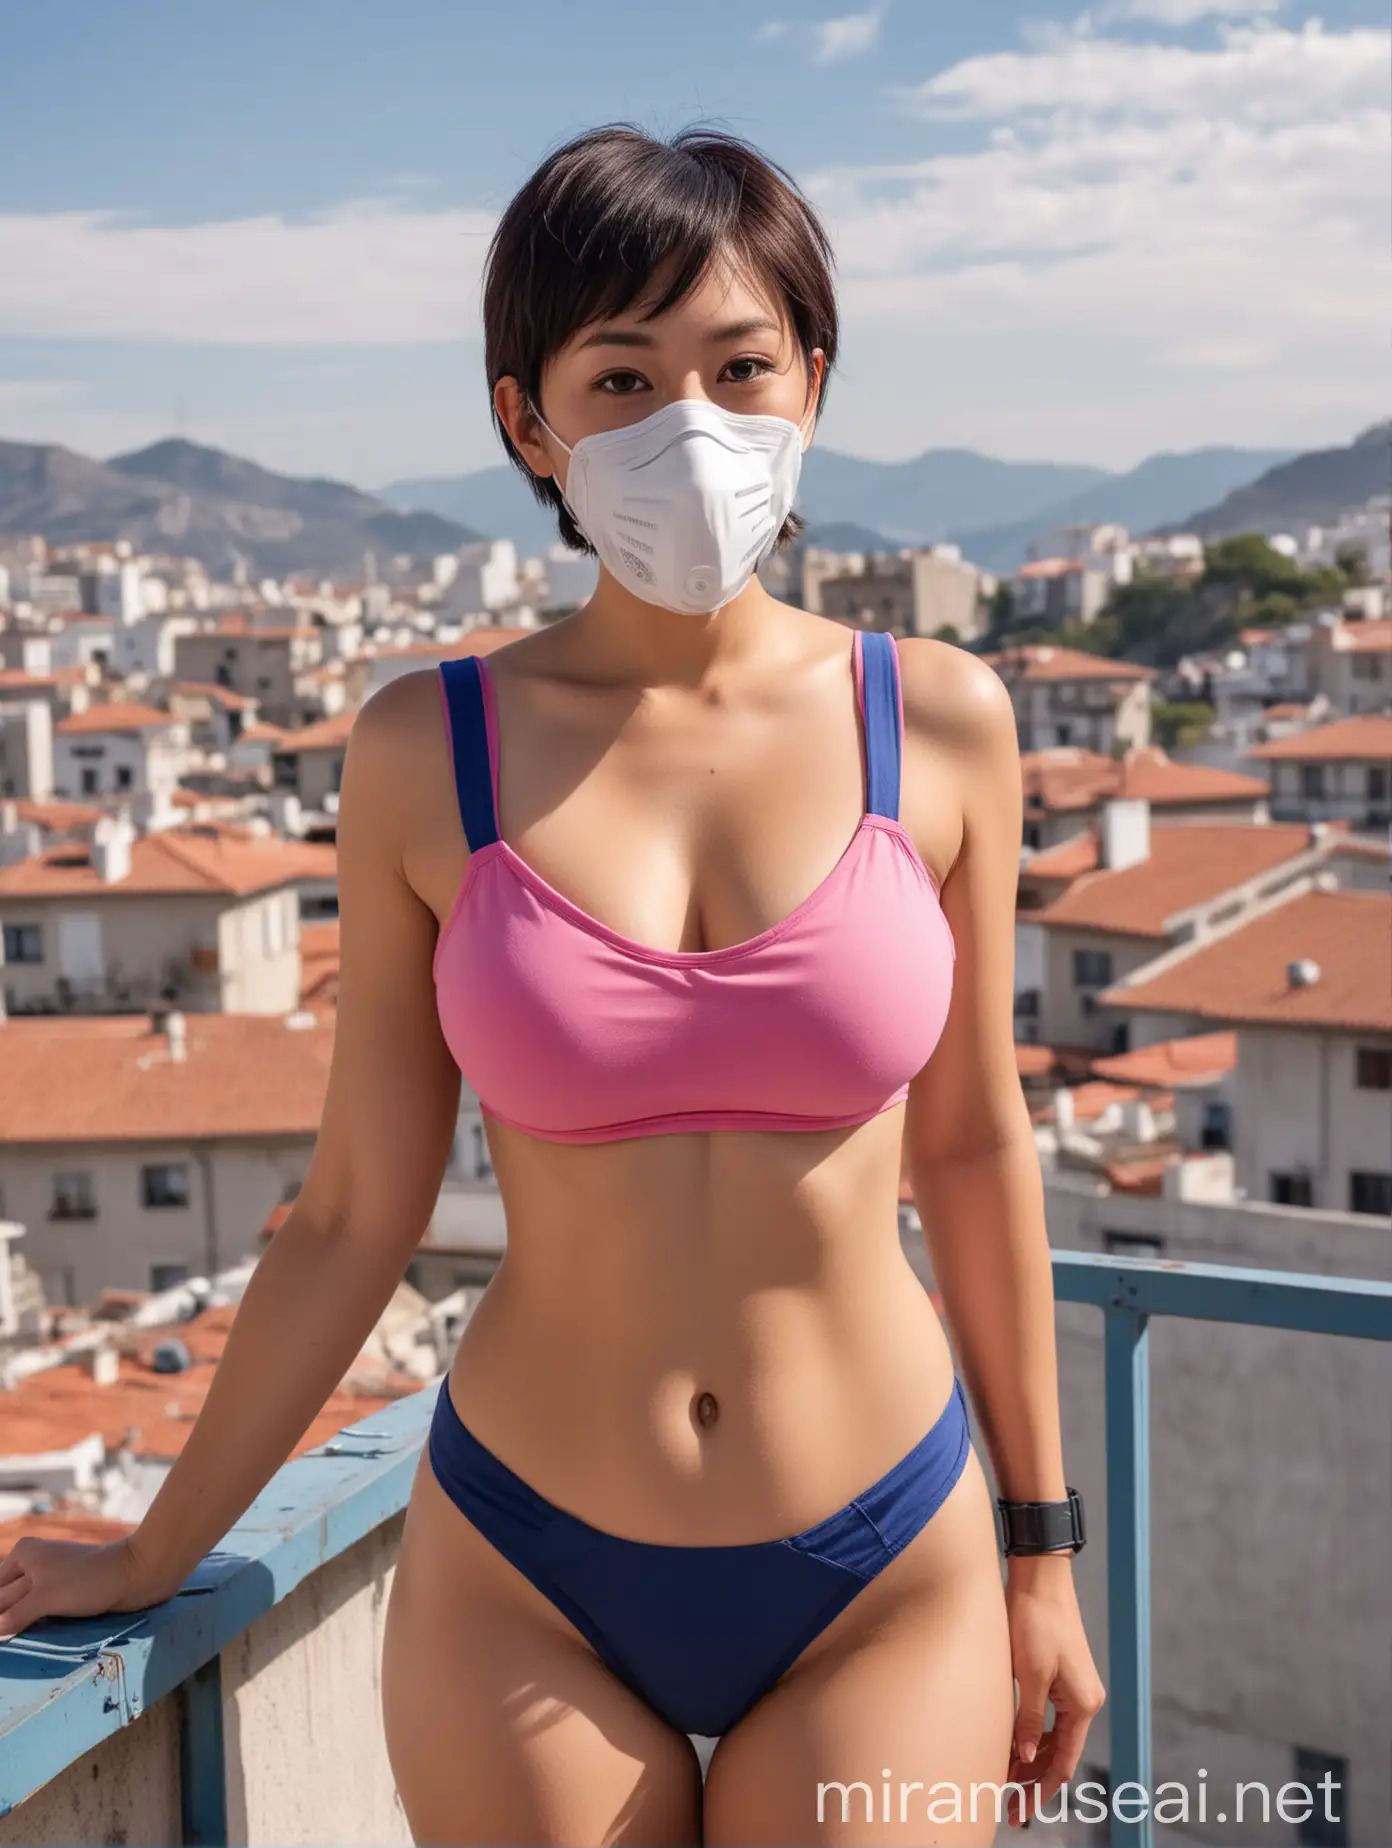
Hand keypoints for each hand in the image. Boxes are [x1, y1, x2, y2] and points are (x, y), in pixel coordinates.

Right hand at [0, 1533, 178, 1638]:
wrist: (139, 1574)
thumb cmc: (91, 1580)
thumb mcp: (46, 1598)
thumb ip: (13, 1616)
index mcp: (22, 1556)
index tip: (4, 1631)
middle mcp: (31, 1565)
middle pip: (5, 1601)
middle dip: (5, 1622)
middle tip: (9, 1639)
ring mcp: (48, 1581)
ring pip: (20, 1611)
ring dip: (15, 1628)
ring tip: (12, 1647)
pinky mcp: (63, 1595)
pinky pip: (37, 1615)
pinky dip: (30, 1628)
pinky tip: (25, 1642)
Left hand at [1003, 1553, 1105, 1827]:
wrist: (1039, 1578)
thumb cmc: (1035, 1621)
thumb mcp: (1029, 1674)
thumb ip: (1029, 1718)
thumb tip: (1027, 1757)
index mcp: (1083, 1704)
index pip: (1064, 1762)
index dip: (1042, 1789)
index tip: (1022, 1810)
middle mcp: (1084, 1700)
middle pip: (1060, 1753)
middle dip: (1034, 1779)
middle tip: (1008, 1804)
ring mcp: (1073, 1688)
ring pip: (1053, 1737)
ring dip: (1031, 1757)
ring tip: (1004, 1779)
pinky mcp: (1060, 1676)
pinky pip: (1048, 1717)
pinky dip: (1031, 1734)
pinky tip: (1012, 1745)